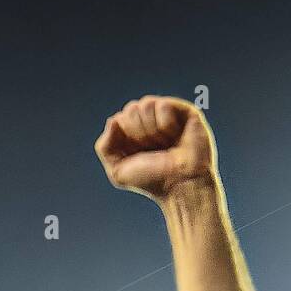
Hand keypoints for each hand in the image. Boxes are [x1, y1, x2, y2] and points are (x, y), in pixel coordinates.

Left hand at [95, 96, 215, 201]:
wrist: (180, 186)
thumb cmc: (152, 181)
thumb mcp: (118, 171)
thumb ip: (105, 146)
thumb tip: (113, 120)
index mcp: (134, 133)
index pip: (119, 119)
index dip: (126, 138)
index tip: (139, 155)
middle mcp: (151, 121)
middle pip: (131, 109)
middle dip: (138, 134)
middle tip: (153, 150)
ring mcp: (168, 115)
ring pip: (146, 104)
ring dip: (152, 130)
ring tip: (165, 144)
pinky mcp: (185, 112)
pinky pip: (163, 105)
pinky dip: (166, 125)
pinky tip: (175, 135)